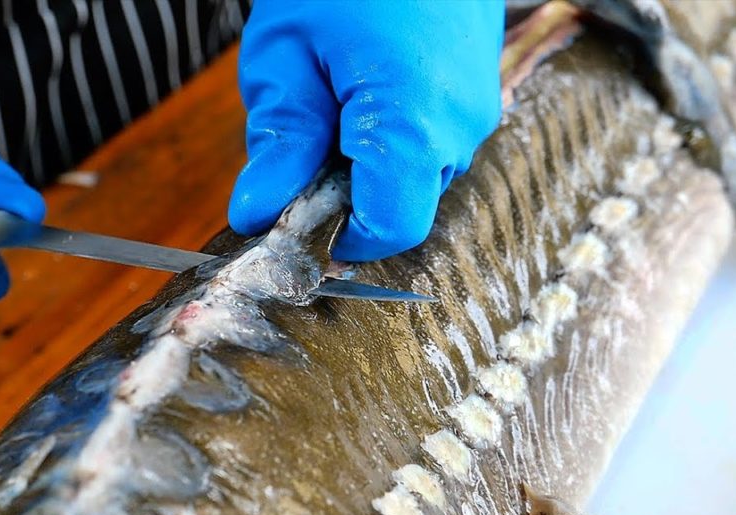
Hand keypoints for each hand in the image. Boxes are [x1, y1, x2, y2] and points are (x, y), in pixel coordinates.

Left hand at [229, 0, 503, 260]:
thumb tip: (258, 216)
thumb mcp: (286, 55)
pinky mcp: (477, 95)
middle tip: (303, 136)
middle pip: (400, 205)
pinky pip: (431, 142)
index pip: (389, 229)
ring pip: (415, 175)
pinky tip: (362, 88)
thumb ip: (278, 143)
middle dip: (346, 193)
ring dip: (368, 161)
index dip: (339, 238)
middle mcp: (461, 126)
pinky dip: (391, 136)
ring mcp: (477, 109)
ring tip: (333, 98)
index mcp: (414, 120)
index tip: (296, 217)